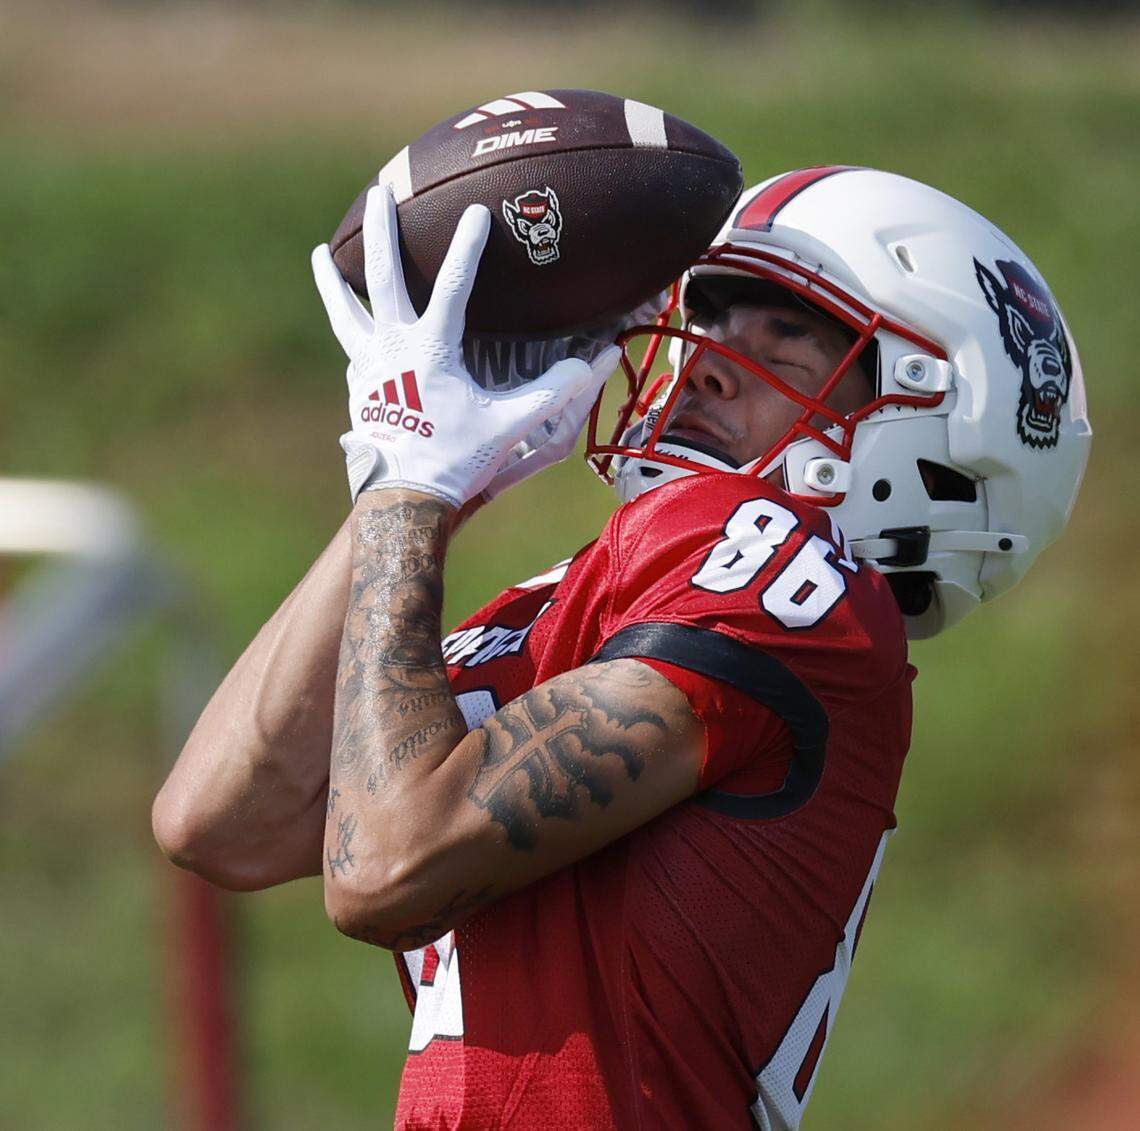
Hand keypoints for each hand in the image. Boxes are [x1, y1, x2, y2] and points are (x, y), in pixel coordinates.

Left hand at [312, 188, 607, 507]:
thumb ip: (553, 391)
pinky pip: (349, 345)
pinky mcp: (359, 387)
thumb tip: (598, 361)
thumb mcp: (509, 424)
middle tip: (378, 194)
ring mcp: (369, 366)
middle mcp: (393, 347)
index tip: (475, 212)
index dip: (467, 248)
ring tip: (321, 251)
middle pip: (383, 278)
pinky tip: (346, 318)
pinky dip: (346, 324)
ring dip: (334, 279)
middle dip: (383, 232)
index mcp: (431, 348)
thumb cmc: (457, 457)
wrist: (404, 495)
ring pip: (345, 311)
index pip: (453, 286)